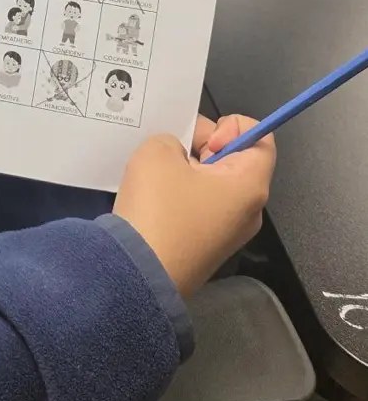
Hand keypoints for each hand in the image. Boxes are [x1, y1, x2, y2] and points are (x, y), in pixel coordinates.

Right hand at [113, 114, 275, 298]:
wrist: (138, 274)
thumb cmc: (158, 208)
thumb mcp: (158, 151)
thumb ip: (174, 139)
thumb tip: (181, 157)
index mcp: (250, 185)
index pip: (260, 138)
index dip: (231, 126)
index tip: (202, 141)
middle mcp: (249, 210)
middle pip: (235, 160)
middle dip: (202, 147)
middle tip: (170, 151)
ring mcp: (228, 232)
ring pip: (213, 183)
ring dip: (186, 169)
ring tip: (156, 172)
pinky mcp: (206, 245)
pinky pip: (200, 205)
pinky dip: (180, 193)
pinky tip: (154, 194)